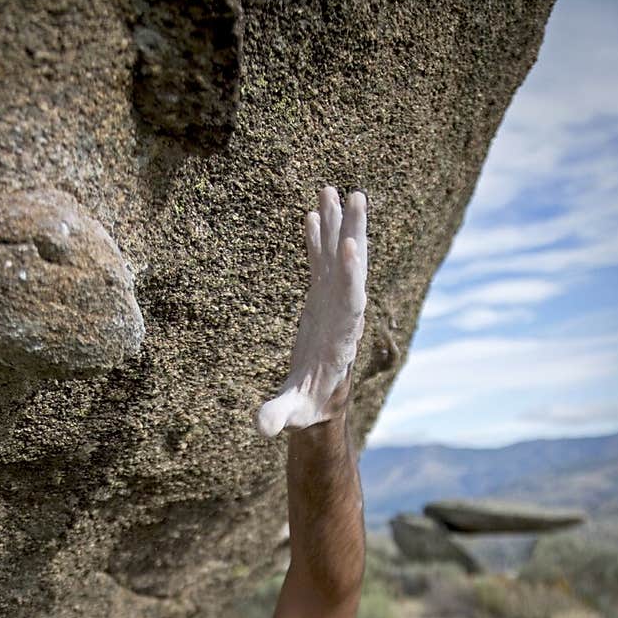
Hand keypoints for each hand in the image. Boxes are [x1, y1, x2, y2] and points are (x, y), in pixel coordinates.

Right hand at [256, 186, 367, 437]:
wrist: (319, 402)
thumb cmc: (306, 410)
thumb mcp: (292, 414)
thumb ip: (278, 417)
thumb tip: (261, 429)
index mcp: (340, 339)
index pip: (350, 302)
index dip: (349, 276)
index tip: (351, 247)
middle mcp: (344, 316)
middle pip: (352, 270)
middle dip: (354, 235)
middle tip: (356, 197)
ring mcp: (333, 304)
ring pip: (339, 258)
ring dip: (339, 225)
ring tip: (335, 189)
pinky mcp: (321, 300)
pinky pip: (321, 263)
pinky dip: (319, 239)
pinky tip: (314, 212)